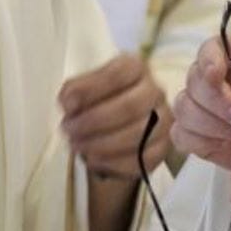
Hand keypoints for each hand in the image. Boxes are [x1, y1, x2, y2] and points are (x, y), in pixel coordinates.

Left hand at [58, 53, 169, 178]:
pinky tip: (93, 159)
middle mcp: (154, 91)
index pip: (118, 74)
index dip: (90, 89)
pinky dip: (113, 162)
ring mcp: (162, 121)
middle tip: (69, 130)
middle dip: (94, 121)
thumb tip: (70, 103)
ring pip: (137, 135)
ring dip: (100, 143)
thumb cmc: (97, 102)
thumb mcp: (81, 89)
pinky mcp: (162, 149)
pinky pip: (141, 159)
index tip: (67, 105)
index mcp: (135, 69)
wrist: (114, 128)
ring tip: (77, 145)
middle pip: (130, 106)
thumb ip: (73, 91)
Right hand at [170, 33, 230, 168]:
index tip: (216, 76)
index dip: (209, 61)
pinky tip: (226, 144)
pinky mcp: (196, 132)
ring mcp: (201, 104)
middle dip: (216, 102)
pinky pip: (182, 134)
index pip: (211, 48)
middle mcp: (213, 75)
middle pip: (194, 81)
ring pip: (184, 109)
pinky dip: (201, 141)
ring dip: (209, 124)